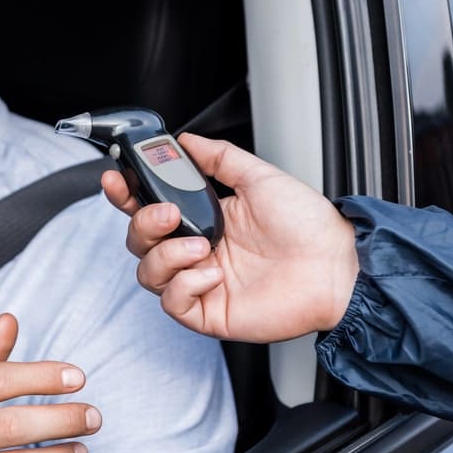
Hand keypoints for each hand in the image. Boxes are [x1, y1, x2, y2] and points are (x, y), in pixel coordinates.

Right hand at [102, 133, 358, 342]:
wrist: (337, 265)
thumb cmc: (308, 226)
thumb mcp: (259, 177)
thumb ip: (219, 157)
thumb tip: (186, 140)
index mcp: (204, 219)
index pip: (149, 208)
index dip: (126, 195)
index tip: (116, 178)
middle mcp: (197, 251)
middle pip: (139, 242)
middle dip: (144, 224)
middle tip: (169, 213)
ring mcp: (200, 282)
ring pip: (148, 273)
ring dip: (167, 256)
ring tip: (202, 247)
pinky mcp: (208, 313)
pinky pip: (172, 302)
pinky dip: (185, 284)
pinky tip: (213, 273)